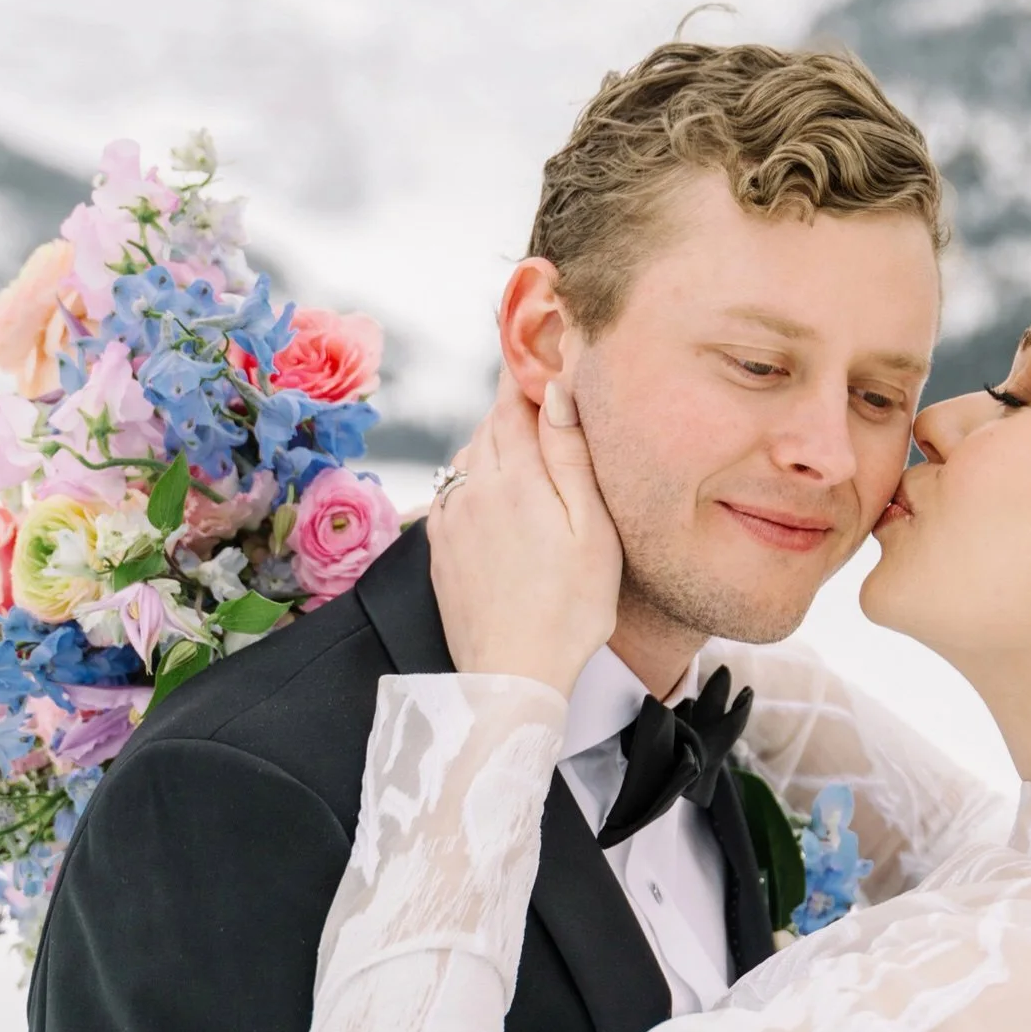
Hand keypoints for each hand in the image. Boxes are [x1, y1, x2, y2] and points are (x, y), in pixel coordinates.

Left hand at [427, 371, 621, 698]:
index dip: (525, 375)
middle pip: (489, 427)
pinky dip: (475, 485)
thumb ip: (571, 456)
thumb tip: (554, 389)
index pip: (511, 402)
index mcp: (516, 478)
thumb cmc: (569, 609)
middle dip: (514, 411)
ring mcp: (450, 518)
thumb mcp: (591, 531)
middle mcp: (473, 489)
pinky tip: (499, 505)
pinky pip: (453, 495)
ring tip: (529, 464)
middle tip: (544, 406)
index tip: (539, 356)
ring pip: (470, 459)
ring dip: (495, 450)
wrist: (513, 675)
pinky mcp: (439, 548)